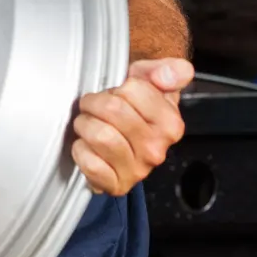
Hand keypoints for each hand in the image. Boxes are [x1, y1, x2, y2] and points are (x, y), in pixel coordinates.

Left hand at [71, 58, 194, 195]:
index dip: (117, 88)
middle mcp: (156, 148)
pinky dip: (81, 151)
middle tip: (94, 108)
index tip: (116, 95)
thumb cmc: (132, 115)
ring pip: (100, 135)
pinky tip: (88, 148)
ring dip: (85, 126)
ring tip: (89, 126)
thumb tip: (175, 72)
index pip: (133, 90)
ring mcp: (137, 170)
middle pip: (113, 110)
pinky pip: (90, 163)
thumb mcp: (149, 85)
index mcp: (170, 123)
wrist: (120, 150)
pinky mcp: (115, 185)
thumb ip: (166, 71)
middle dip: (95, 104)